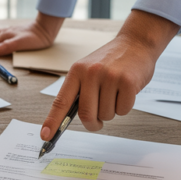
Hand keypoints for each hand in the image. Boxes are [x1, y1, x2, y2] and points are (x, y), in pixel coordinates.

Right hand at [0, 12, 64, 56]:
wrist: (46, 28)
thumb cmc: (34, 37)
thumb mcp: (19, 44)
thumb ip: (5, 47)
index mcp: (5, 35)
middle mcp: (7, 32)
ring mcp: (13, 31)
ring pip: (2, 39)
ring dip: (0, 46)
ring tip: (3, 53)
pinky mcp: (19, 32)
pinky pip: (9, 38)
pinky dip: (7, 43)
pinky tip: (12, 45)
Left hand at [41, 11, 179, 137]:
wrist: (135, 43)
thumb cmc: (111, 61)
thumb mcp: (88, 70)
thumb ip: (79, 91)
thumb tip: (67, 119)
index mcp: (77, 71)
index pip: (61, 101)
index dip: (52, 121)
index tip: (45, 136)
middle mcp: (91, 73)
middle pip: (87, 115)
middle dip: (93, 124)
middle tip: (98, 122)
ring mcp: (110, 77)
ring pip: (107, 115)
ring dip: (112, 112)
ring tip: (115, 93)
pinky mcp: (128, 82)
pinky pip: (123, 110)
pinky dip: (125, 107)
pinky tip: (126, 91)